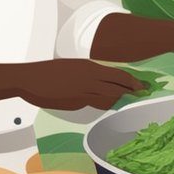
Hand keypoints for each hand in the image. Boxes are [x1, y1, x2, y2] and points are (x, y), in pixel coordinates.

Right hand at [14, 59, 145, 110]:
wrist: (29, 78)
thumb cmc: (47, 73)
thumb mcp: (71, 68)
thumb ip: (86, 76)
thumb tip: (95, 87)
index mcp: (89, 66)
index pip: (117, 73)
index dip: (131, 81)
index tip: (141, 85)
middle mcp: (89, 77)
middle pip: (118, 86)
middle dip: (132, 91)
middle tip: (144, 95)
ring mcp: (83, 90)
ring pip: (109, 97)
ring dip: (121, 100)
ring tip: (133, 102)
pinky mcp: (76, 101)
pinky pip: (93, 104)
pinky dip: (104, 105)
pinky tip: (111, 107)